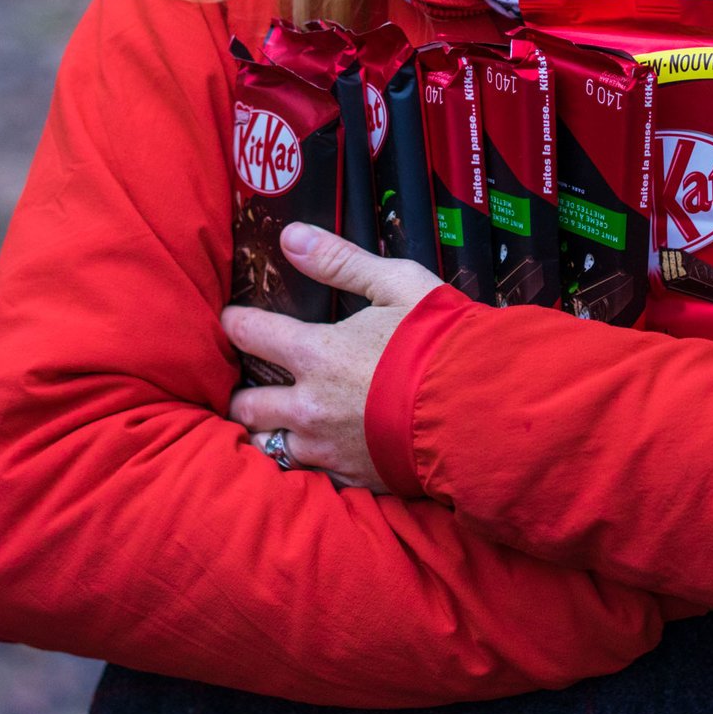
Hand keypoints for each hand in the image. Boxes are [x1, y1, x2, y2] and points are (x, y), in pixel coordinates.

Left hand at [224, 223, 446, 491]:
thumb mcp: (397, 285)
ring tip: (279, 424)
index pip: (251, 334)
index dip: (236, 323)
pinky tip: (323, 450)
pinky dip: (311, 461)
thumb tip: (290, 236)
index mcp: (315, 353)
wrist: (480, 408)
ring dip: (271, 433)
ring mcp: (328, 449)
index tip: (232, 319)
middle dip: (242, 394)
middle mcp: (309, 406)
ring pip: (271, 448)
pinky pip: (312, 474)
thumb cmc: (440, 340)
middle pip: (246, 406)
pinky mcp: (352, 478)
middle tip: (250, 385)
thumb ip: (340, 262)